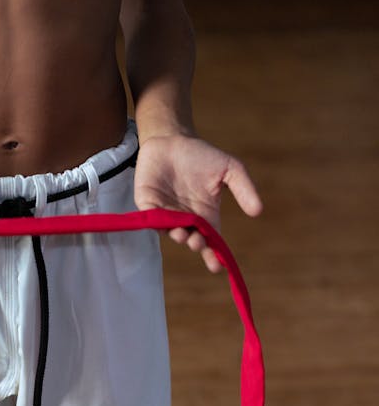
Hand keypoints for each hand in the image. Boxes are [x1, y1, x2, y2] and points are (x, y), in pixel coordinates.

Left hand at [133, 133, 262, 271]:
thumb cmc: (202, 156)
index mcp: (205, 216)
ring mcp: (165, 213)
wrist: (173, 139)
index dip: (213, 255)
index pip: (211, 241)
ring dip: (177, 234)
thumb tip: (258, 211)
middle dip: (195, 244)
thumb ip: (243, 188)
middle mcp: (185, 219)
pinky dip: (156, 220)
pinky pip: (150, 216)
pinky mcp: (147, 203)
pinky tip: (164, 222)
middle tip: (198, 243)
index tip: (217, 267)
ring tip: (183, 234)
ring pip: (170, 231)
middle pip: (191, 240)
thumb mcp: (230, 169)